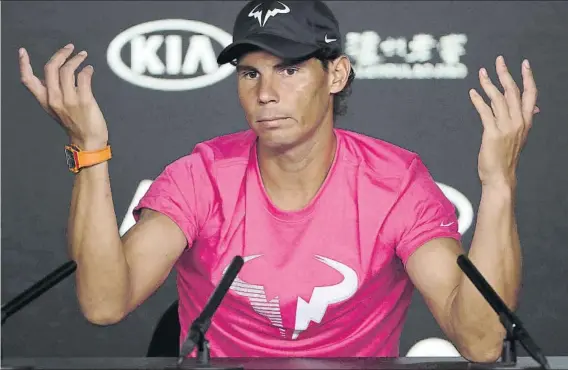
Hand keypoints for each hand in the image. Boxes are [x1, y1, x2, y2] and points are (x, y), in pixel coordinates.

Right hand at [19, 44, 108, 149]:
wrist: (88, 141)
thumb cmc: (74, 124)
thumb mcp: (55, 109)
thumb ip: (51, 93)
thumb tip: (53, 74)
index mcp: (45, 100)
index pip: (28, 80)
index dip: (24, 64)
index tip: (23, 52)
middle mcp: (55, 99)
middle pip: (51, 68)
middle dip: (60, 54)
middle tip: (69, 48)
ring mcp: (69, 100)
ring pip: (68, 70)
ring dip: (76, 59)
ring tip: (83, 56)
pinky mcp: (84, 100)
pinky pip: (83, 77)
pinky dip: (87, 70)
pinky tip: (89, 69)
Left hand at [469, 56, 538, 188]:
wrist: (500, 176)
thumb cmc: (506, 157)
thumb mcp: (518, 137)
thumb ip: (522, 121)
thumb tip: (533, 109)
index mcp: (526, 122)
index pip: (530, 95)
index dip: (528, 78)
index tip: (524, 64)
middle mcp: (518, 122)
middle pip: (513, 91)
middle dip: (505, 73)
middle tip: (499, 60)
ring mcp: (506, 127)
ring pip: (497, 98)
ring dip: (488, 83)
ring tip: (481, 73)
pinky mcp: (492, 133)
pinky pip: (485, 111)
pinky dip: (478, 100)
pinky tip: (473, 92)